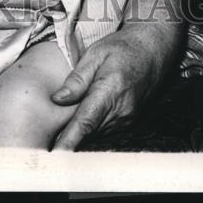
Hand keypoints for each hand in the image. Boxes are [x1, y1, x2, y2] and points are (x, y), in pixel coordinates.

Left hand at [51, 25, 171, 150]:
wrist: (153, 50)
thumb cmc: (123, 48)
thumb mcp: (95, 53)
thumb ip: (77, 79)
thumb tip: (58, 99)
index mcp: (110, 91)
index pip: (86, 122)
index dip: (71, 140)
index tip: (58, 154)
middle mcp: (121, 111)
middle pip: (89, 132)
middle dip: (69, 134)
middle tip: (49, 133)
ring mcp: (127, 119)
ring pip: (96, 133)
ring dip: (82, 129)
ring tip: (66, 117)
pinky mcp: (129, 122)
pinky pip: (105, 129)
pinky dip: (93, 125)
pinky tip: (86, 112)